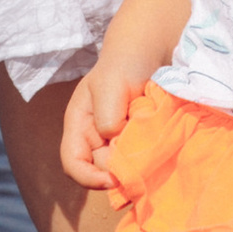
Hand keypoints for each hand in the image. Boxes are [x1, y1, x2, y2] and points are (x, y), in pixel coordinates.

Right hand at [61, 50, 146, 188]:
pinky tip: (160, 147)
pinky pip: (140, 163)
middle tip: (142, 156)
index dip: (89, 178)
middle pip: (102, 172)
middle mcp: (96, 139)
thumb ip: (107, 115)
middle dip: (120, 170)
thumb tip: (115, 143)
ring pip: (123, 170)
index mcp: (79, 126)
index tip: (113, 178)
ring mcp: (118, 143)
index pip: (73, 164)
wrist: (151, 52)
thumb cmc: (124, 64)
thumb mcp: (109, 84)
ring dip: (137, 166)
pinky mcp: (138, 143)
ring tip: (152, 147)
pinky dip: (150, 161)